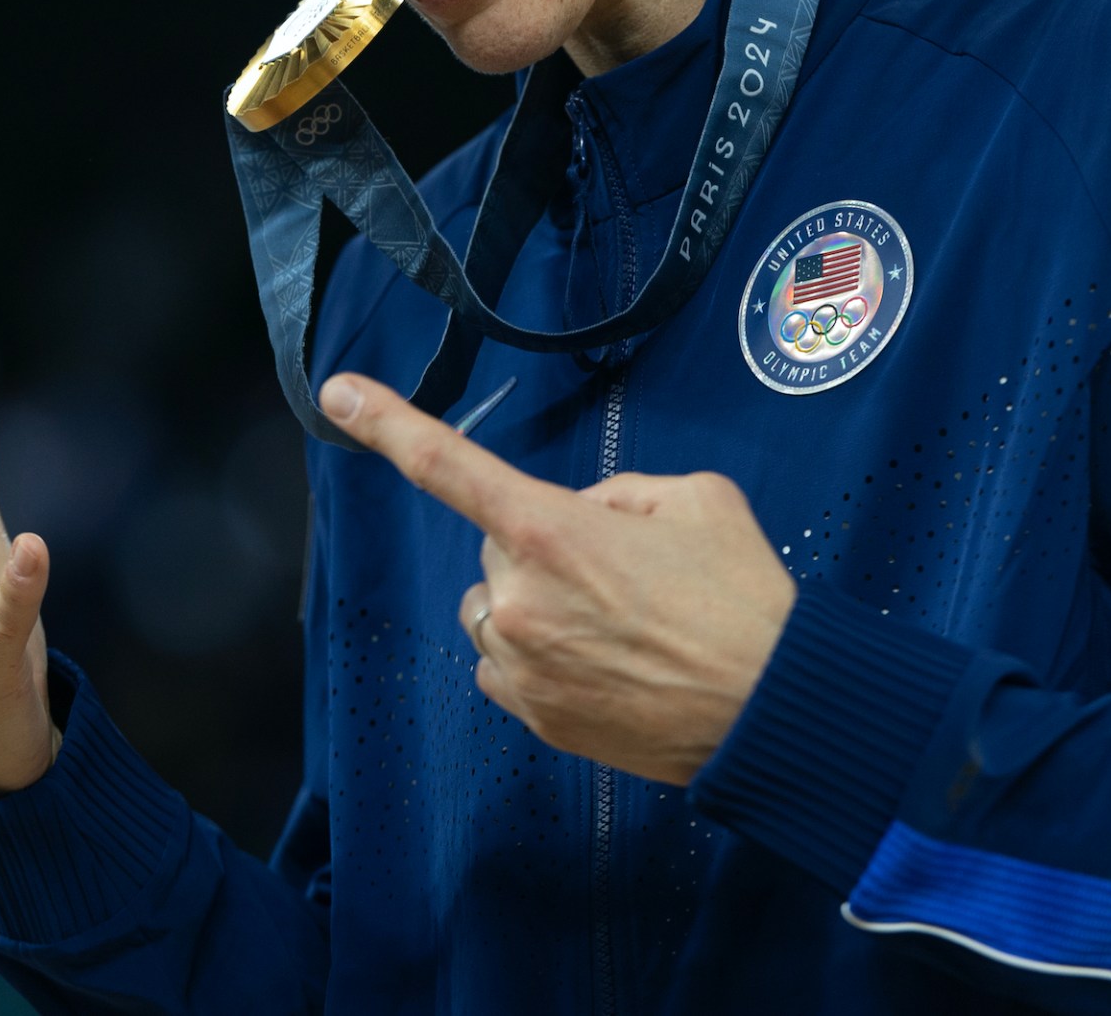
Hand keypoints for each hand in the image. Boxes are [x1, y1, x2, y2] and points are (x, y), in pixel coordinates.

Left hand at [320, 372, 795, 784]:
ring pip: (497, 610)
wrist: (770, 712)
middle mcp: (520, 599)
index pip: (450, 465)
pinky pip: (505, 666)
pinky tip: (603, 664)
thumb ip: (617, 492)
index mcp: (552, 531)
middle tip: (625, 575)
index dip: (389, 424)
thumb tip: (582, 515)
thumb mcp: (696, 500)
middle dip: (545, 547)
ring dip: (537, 605)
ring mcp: (520, 665)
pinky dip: (540, 657)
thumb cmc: (744, 602)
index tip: (340, 394)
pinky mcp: (533, 716)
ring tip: (620, 626)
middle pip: (499, 547)